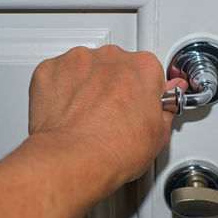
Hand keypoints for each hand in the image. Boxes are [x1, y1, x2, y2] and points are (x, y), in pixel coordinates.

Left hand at [29, 45, 187, 182]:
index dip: (145, 93)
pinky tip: (68, 112)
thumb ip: (166, 109)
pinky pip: (59, 74)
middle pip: (118, 66)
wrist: (74, 160)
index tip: (139, 105)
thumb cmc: (115, 149)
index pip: (150, 73)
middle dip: (116, 86)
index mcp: (144, 67)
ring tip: (88, 116)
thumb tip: (167, 102)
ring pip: (88, 68)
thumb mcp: (159, 135)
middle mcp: (112, 57)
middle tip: (113, 115)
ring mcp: (79, 61)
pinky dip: (62, 89)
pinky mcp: (50, 70)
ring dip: (89, 85)